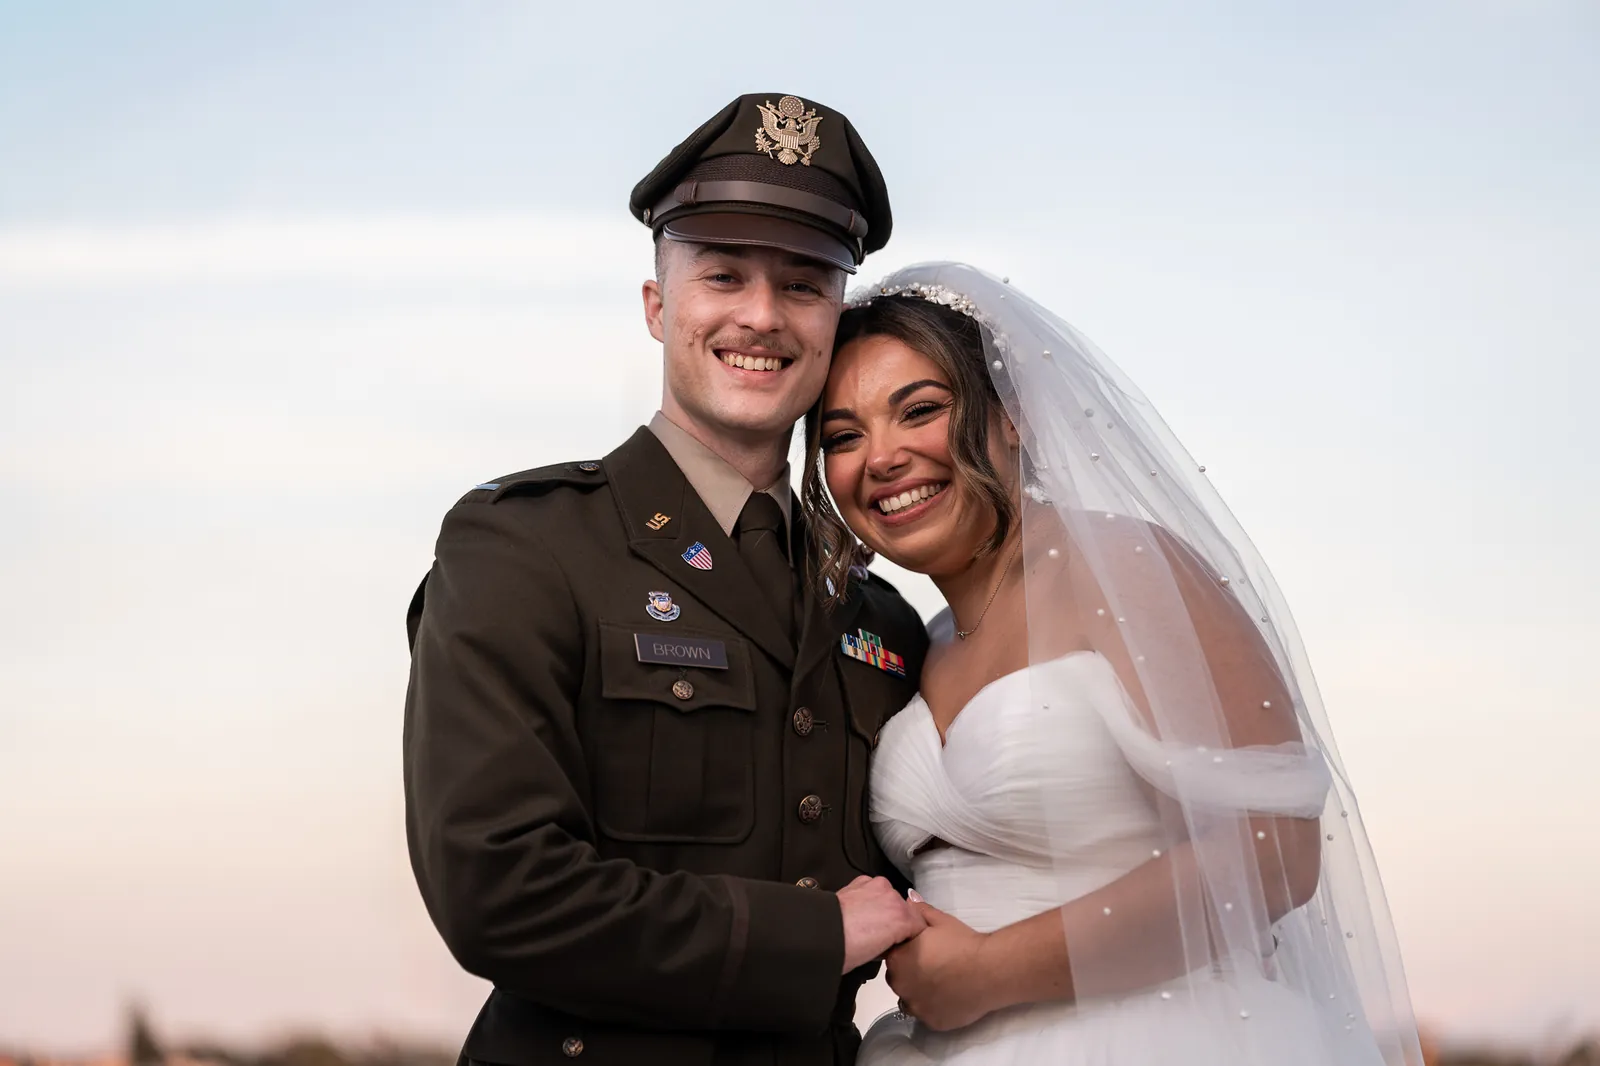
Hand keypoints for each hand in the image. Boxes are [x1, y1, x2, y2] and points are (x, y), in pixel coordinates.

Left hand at [837, 876, 925, 973]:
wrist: (820, 934)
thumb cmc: (848, 951)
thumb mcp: (878, 954)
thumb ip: (893, 942)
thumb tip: (891, 940)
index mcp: (903, 919)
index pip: (919, 926)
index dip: (909, 937)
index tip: (899, 944)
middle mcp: (894, 897)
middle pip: (905, 910)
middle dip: (896, 921)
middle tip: (881, 936)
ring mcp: (878, 886)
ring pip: (890, 898)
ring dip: (884, 907)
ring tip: (867, 922)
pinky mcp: (862, 880)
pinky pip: (873, 889)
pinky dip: (869, 897)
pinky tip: (858, 909)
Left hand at [885, 895, 997, 1030]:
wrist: (989, 970)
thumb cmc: (962, 942)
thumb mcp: (939, 920)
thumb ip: (918, 911)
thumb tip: (907, 900)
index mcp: (898, 959)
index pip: (891, 955)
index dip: (905, 951)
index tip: (920, 949)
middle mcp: (901, 986)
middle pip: (898, 978)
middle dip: (909, 971)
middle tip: (932, 964)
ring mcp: (916, 1007)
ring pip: (909, 999)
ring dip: (918, 991)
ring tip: (940, 981)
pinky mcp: (932, 1022)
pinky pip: (926, 1014)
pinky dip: (934, 1006)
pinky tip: (948, 995)